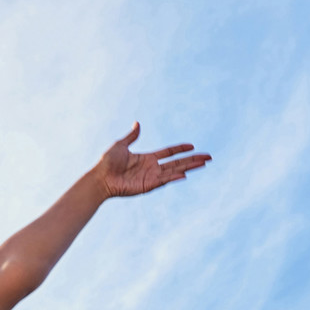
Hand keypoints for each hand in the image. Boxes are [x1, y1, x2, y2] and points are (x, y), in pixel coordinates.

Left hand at [95, 122, 211, 197]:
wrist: (100, 177)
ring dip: (190, 167)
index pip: (169, 152)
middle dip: (193, 159)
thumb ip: (132, 136)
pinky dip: (174, 178)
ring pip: (175, 171)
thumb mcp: (120, 145)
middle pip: (177, 162)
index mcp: (147, 158)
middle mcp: (152, 168)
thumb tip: (138, 123)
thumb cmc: (107, 162)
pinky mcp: (147, 186)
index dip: (180, 149)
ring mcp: (151, 177)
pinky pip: (164, 181)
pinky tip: (185, 174)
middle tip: (209, 157)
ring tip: (204, 164)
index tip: (192, 146)